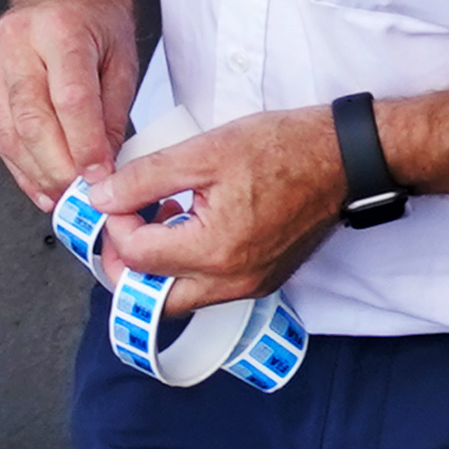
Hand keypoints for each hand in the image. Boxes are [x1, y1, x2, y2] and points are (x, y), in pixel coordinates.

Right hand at [0, 0, 139, 208]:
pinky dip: (17, 164)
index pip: (70, 99)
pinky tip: (37, 182)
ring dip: (34, 173)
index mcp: (60, 28)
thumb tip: (103, 166)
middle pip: (31, 120)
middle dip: (56, 168)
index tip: (99, 177)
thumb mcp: (122, 58)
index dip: (85, 145)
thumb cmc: (94, 17)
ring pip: (6, 132)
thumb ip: (113, 114)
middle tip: (79, 197)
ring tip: (59, 197)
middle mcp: (17, 41)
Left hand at [80, 106, 339, 301]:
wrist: (346, 159)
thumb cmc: (286, 149)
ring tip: (159, 217)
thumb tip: (102, 198)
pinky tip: (190, 225)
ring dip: (158, 267)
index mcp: (214, 251)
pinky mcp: (262, 280)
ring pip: (181, 298)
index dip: (115, 226)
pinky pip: (210, 289)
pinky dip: (188, 266)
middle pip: (154, 299)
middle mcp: (232, 282)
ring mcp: (250, 286)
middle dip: (127, 266)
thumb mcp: (205, 152)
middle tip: (121, 226)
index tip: (117, 196)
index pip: (137, 258)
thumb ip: (145, 178)